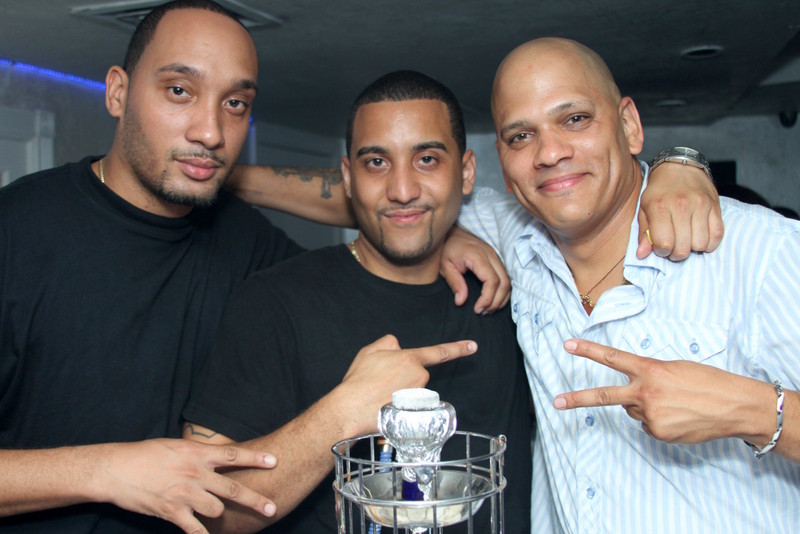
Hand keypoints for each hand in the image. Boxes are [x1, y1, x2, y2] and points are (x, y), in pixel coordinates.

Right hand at [95, 438, 276, 532]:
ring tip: (219, 514)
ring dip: (219, 513)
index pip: (234, 454)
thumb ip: (198, 453)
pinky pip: (195, 530)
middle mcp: (195, 474)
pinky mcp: (172, 511)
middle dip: (255, 500)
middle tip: (272, 508)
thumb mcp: (176, 445)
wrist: (116, 469)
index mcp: (197, 454)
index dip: (256, 458)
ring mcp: (185, 494)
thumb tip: (217, 455)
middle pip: (233, 488)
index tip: (276, 461)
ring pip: (217, 509)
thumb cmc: (145, 454)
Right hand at [337, 335, 476, 435]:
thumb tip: (399, 348)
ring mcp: (418, 396)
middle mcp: (418, 377)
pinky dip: (401, 405)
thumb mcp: (370, 351)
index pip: (439, 352)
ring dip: (401, 392)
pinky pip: (411, 405)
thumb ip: (389, 343)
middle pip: (417, 374)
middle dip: (404, 376)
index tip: (473, 346)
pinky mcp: (414, 412)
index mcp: (409, 359)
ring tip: (380, 395)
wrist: (350, 408)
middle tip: (381, 383)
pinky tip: (385, 406)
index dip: (458, 348)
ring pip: (414, 390)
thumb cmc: (358, 381)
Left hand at [440, 226, 509, 313]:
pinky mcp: (496, 259)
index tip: (478, 309)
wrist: (450, 232)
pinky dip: (502, 291)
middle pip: (504, 282)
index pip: (492, 281)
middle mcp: (490, 255)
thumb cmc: (446, 248)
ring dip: (501, 298)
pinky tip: (492, 300)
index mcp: (478, 256)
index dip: (487, 298)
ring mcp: (495, 256)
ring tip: (487, 309)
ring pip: (508, 281)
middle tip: (483, 312)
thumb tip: (461, 301)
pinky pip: (505, 277)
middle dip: (496, 301)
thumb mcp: (445, 266)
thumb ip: (454, 283)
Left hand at [552, 338, 765, 443]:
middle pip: (605, 396)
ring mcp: (651, 415)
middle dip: (578, 399)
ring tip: (675, 403)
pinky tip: (680, 417)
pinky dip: (660, 421)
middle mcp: (646, 392)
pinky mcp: (659, 433)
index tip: (568, 345)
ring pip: (634, 411)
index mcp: (650, 370)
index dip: (589, 351)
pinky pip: (649, 426)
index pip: (613, 358)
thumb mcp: (674, 369)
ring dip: (647, 407)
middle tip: (557, 402)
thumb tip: (630, 400)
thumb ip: (648, 378)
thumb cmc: (708, 382)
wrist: (735, 406)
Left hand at [637, 162, 723, 259]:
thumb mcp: (644, 208)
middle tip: (673, 246)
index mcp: (659, 207)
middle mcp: (681, 206)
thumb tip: (642, 255)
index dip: (661, 251)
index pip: (664, 244)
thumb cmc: (659, 191)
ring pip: (701, 244)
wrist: (680, 167)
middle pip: (683, 248)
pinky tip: (700, 238)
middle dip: (676, 253)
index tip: (660, 247)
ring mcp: (700, 205)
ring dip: (692, 248)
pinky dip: (709, 243)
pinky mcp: (715, 206)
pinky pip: (717, 235)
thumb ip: (643, 233)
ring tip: (686, 240)